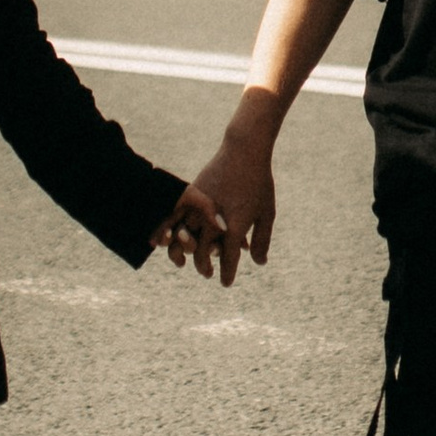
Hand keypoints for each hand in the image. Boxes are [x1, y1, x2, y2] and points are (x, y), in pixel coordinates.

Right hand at [155, 113, 280, 287]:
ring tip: (184, 262)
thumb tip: (259, 263)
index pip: (228, 260)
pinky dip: (170, 231)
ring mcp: (199, 207)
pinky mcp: (191, 195)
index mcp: (233, 227)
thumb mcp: (266, 213)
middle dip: (204, 267)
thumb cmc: (259, 183)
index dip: (226, 274)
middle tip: (208, 274)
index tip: (225, 283)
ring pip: (183, 238)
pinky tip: (170, 239)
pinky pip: (176, 218)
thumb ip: (261, 240)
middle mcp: (213, 220)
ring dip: (182, 253)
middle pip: (202, 253)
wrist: (244, 152)